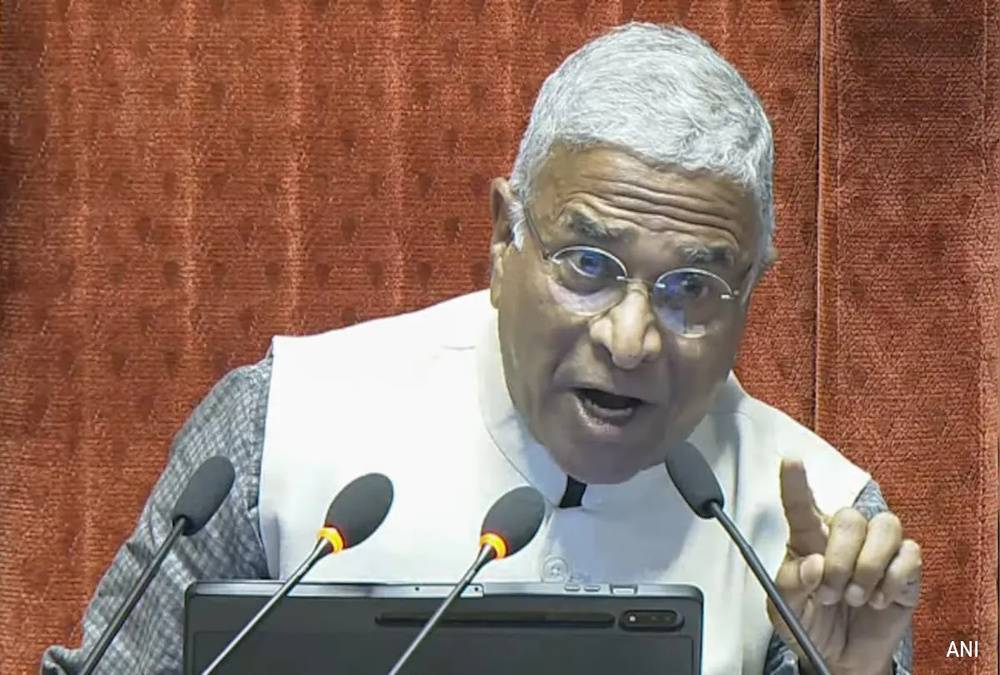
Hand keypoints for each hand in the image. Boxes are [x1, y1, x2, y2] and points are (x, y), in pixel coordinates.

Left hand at [771, 459, 920, 674]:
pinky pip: (910, 555)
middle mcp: (843, 537)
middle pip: (850, 517)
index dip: (795, 482)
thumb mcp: (785, 611)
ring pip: (885, 526)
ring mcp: (878, 550)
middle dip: (841, 559)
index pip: (801, 504)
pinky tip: (878, 599)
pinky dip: (893, 580)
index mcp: (807, 540)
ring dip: (868, 566)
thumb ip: (790, 586)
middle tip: (830, 593)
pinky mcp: (906, 570)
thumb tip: (812, 565)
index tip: (790, 460)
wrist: (842, 659)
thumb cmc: (811, 625)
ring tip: (855, 598)